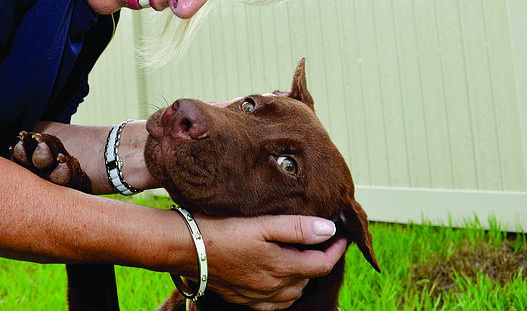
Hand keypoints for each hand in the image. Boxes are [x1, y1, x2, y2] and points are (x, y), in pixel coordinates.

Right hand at [193, 213, 346, 310]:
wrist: (186, 247)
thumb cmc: (222, 229)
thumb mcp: (262, 223)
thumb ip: (296, 227)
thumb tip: (328, 230)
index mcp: (280, 267)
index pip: (321, 264)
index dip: (335, 250)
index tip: (341, 236)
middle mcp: (271, 287)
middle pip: (308, 278)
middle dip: (320, 260)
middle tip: (323, 241)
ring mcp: (257, 296)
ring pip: (292, 293)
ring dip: (303, 277)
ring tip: (304, 257)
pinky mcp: (243, 299)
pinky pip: (274, 304)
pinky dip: (285, 293)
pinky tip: (281, 281)